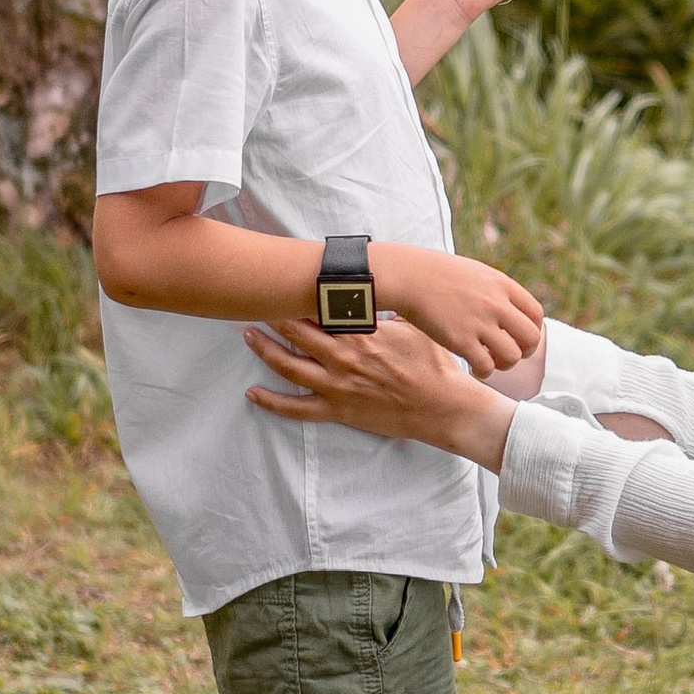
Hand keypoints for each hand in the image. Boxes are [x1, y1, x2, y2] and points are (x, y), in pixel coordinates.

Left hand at [244, 314, 510, 468]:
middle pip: (296, 332)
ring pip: (289, 366)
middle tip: (254, 302)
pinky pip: (297, 409)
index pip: (320, 309)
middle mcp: (344, 357)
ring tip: (248, 335)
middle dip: (273, 316)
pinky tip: (253, 393)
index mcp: (362, 333)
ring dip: (265, 350)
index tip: (283, 283)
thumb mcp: (415, 326)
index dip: (299, 296)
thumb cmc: (434, 364)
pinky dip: (272, 402)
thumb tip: (379, 289)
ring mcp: (338, 386)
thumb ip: (390, 310)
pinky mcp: (339, 411)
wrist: (445, 407)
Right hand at [373, 242, 543, 376]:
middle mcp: (496, 304)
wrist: (409, 276)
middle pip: (531, 338)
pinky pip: (486, 366)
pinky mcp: (461, 340)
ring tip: (490, 361)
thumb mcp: (476, 273)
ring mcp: (480, 322)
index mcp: (502, 285)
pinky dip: (484, 371)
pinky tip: (474, 366)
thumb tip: (509, 311)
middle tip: (508, 354)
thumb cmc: (437, 274)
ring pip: (512, 356)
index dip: (531, 330)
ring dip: (504, 364)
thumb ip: (496, 291)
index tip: (518, 337)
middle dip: (524, 351)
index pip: (535, 314)